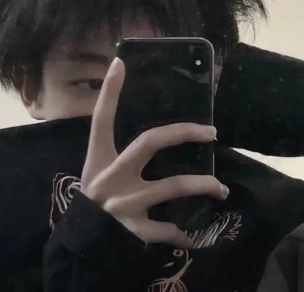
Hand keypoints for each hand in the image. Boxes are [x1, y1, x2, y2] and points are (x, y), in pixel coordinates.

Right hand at [81, 58, 228, 247]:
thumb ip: (116, 153)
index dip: (110, 91)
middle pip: (150, 142)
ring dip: (203, 184)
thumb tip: (145, 138)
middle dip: (183, 132)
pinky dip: (182, 232)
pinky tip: (191, 233)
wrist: (83, 241)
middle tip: (211, 132)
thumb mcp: (97, 170)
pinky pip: (168, 229)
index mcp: (100, 157)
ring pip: (173, 186)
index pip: (102, 118)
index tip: (120, 63)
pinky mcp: (135, 229)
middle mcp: (113, 175)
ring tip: (220, 188)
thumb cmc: (94, 197)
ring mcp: (125, 202)